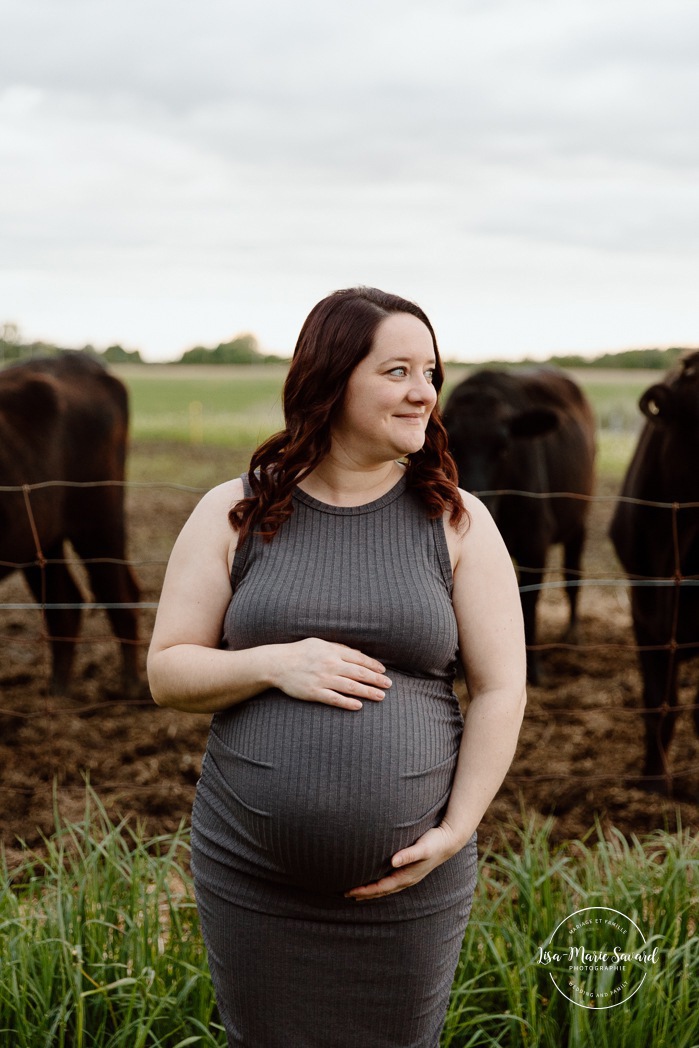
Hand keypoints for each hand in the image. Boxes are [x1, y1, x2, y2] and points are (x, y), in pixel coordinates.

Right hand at [271, 638, 391, 710]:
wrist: (277, 664)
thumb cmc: (300, 652)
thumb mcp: (320, 643)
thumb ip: (339, 648)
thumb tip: (358, 654)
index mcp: (332, 651)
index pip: (358, 659)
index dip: (373, 665)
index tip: (383, 671)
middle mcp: (330, 665)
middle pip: (358, 673)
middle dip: (376, 679)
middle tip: (389, 685)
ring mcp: (322, 679)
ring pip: (350, 687)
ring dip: (367, 692)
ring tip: (380, 696)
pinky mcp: (314, 693)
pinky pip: (334, 699)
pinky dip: (347, 703)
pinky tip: (359, 706)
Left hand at [345, 823, 461, 900]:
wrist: (449, 840)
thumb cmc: (434, 843)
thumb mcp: (422, 848)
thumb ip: (408, 854)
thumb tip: (393, 861)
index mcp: (406, 876)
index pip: (381, 887)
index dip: (365, 890)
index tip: (350, 891)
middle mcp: (406, 879)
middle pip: (381, 890)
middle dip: (363, 893)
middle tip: (344, 893)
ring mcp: (407, 876)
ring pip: (384, 887)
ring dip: (370, 890)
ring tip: (355, 892)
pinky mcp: (408, 870)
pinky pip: (389, 880)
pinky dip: (378, 883)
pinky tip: (373, 880)